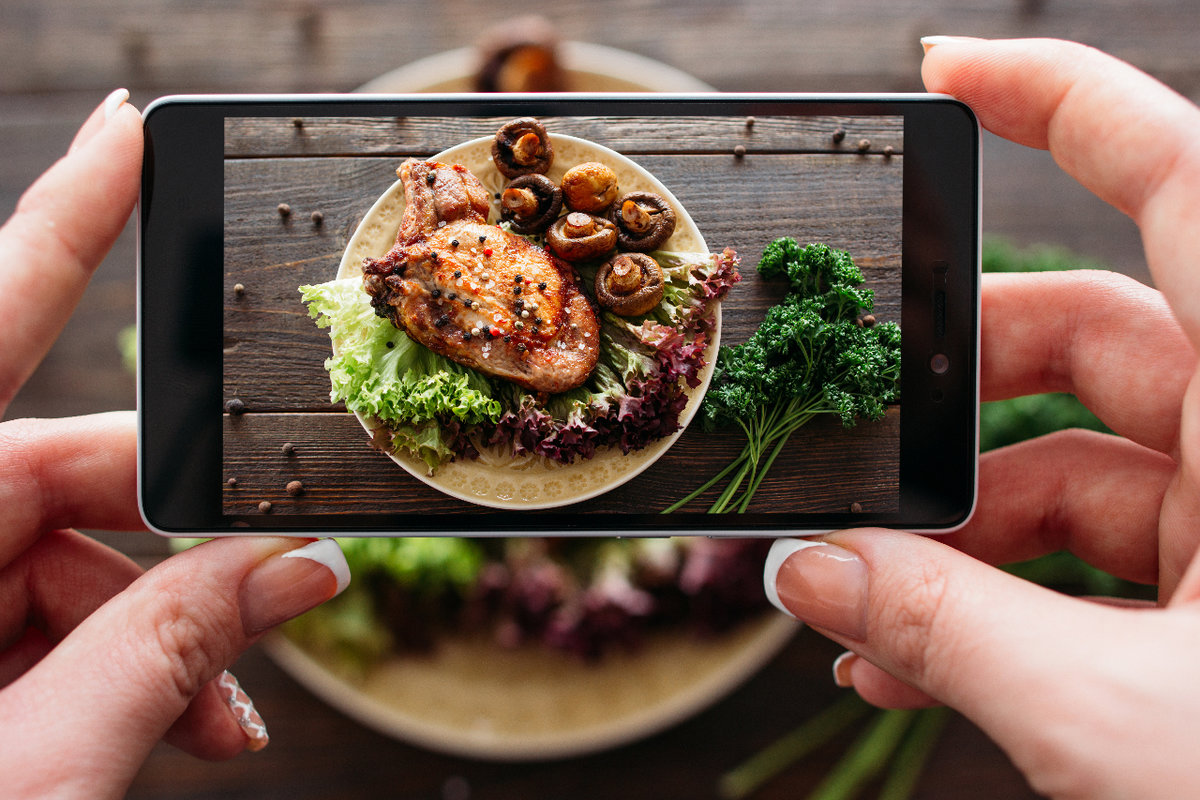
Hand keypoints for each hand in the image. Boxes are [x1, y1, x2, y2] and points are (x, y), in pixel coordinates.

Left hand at [0, 91, 349, 799]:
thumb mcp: (29, 770)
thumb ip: (165, 658)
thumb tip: (294, 574)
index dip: (65, 219)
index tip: (132, 137)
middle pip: (54, 474)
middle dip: (179, 545)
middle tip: (274, 600)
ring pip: (56, 562)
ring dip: (158, 637)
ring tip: (217, 723)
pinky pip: (30, 622)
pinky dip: (111, 672)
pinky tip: (173, 729)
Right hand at [763, 39, 1199, 799]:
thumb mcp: (1121, 720)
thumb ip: (946, 633)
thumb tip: (811, 577)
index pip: (1184, 184)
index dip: (1063, 99)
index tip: (945, 72)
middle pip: (1085, 341)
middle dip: (943, 400)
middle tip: (847, 459)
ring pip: (1073, 468)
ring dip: (952, 535)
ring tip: (857, 605)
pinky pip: (1092, 559)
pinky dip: (999, 596)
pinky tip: (915, 652)